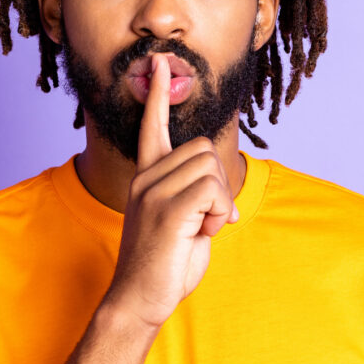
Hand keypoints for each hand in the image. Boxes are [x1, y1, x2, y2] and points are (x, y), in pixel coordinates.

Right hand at [101, 53, 239, 329]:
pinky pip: (214, 190)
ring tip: (200, 228)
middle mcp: (146, 178)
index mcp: (147, 178)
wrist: (140, 299)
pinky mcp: (167, 208)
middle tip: (206, 219)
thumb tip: (224, 199)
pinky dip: (219, 213)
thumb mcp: (184, 223)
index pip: (152, 127)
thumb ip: (197, 199)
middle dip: (217, 184)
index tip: (157, 64)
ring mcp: (153, 191)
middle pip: (204, 148)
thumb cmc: (165, 266)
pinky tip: (202, 233)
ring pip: (211, 167)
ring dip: (220, 201)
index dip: (158, 95)